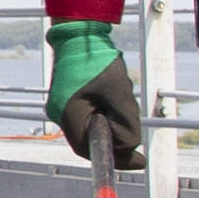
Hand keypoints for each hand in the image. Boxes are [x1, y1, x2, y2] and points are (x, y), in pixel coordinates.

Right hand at [48, 23, 146, 168]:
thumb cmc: (97, 61)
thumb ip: (126, 122)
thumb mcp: (120, 93)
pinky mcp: (68, 99)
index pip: (88, 149)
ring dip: (111, 125)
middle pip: (90, 140)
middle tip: (138, 144)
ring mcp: (62, 106)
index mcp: (68, 114)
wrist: (79, 35)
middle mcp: (60, 113)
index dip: (114, 159)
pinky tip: (116, 101)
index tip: (138, 162)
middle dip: (115, 141)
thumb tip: (130, 145)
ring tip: (125, 106)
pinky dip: (105, 116)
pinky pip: (89, 117)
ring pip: (91, 128)